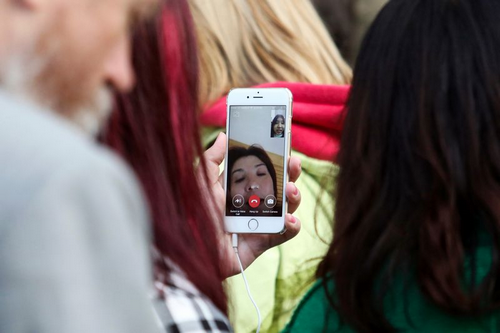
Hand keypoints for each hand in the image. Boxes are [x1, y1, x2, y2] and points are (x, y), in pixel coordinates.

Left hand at [202, 132, 301, 277]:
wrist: (191, 248)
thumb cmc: (193, 214)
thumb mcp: (201, 182)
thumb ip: (212, 159)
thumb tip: (223, 135)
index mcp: (237, 188)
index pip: (261, 170)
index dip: (274, 159)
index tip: (284, 145)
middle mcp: (251, 203)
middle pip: (278, 186)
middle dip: (290, 173)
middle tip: (294, 163)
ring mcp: (259, 222)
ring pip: (286, 207)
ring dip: (294, 196)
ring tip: (291, 191)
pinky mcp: (263, 241)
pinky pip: (284, 232)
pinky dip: (292, 225)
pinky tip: (289, 219)